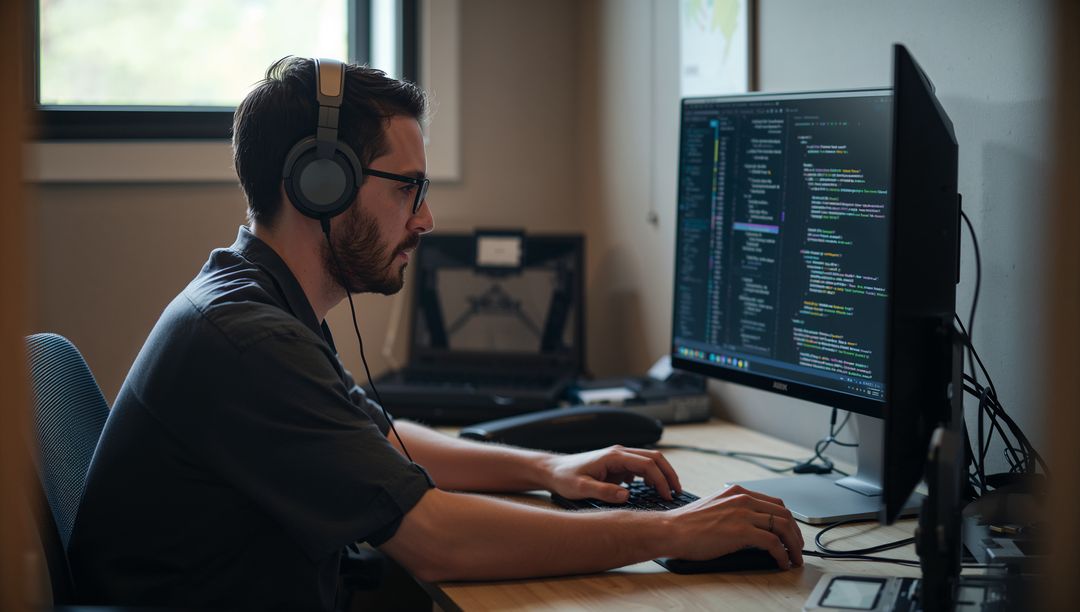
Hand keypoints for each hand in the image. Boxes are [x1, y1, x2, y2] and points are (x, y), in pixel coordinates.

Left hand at [543, 445, 681, 502]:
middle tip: (676, 493)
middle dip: (668, 474)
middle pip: (654, 458)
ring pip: (649, 461)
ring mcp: (619, 458)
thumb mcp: (581, 488)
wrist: (553, 470)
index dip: (660, 480)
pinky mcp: (616, 465)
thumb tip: (627, 495)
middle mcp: (619, 453)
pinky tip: (650, 490)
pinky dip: (650, 477)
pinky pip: (639, 468)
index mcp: (614, 456)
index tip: (667, 496)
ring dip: (661, 475)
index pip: (647, 464)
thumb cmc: (565, 477)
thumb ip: (604, 491)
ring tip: (668, 493)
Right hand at [666, 484, 803, 568]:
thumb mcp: (716, 507)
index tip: (790, 533)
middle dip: (796, 533)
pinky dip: (782, 554)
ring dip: (794, 545)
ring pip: (783, 526)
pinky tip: (781, 562)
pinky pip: (773, 542)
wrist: (672, 530)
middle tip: (797, 548)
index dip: (787, 520)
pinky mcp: (742, 531)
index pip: (774, 503)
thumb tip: (752, 528)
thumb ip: (734, 511)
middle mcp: (743, 499)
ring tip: (794, 558)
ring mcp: (743, 514)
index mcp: (737, 492)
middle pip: (784, 513)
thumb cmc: (688, 524)